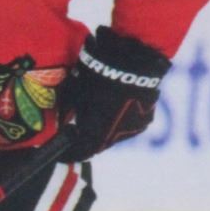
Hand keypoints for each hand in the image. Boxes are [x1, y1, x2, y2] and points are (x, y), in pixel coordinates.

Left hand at [62, 25, 170, 159]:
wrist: (135, 58)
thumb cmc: (99, 71)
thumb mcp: (76, 89)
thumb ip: (70, 110)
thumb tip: (64, 119)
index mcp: (95, 134)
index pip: (80, 152)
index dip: (70, 151)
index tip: (63, 149)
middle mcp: (116, 138)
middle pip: (98, 144)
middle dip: (88, 137)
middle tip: (80, 126)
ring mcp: (133, 130)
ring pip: (115, 134)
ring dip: (106, 127)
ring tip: (101, 109)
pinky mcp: (146, 119)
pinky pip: (129, 123)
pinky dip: (121, 117)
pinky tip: (117, 103)